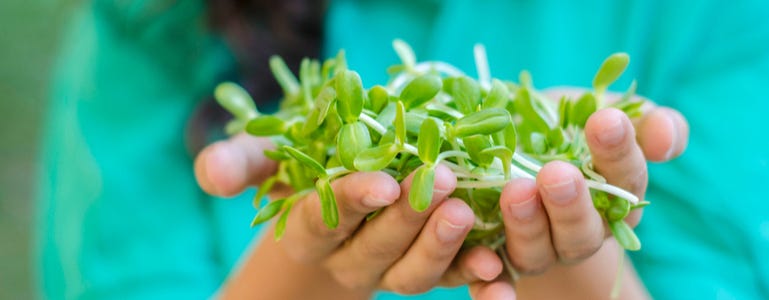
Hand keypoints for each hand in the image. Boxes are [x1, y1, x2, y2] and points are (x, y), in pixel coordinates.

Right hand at [194, 134, 503, 297]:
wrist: (336, 188)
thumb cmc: (299, 163)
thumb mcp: (270, 154)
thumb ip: (240, 162)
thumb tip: (209, 174)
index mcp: (309, 229)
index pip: (325, 220)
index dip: (353, 203)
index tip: (384, 182)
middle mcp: (348, 257)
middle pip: (375, 249)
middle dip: (407, 219)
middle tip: (440, 178)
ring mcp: (388, 267)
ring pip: (411, 274)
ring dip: (440, 248)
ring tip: (466, 212)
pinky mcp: (426, 267)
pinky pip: (448, 281)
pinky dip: (471, 275)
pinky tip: (495, 266)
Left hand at [468, 89, 689, 298]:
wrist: (508, 140)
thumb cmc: (564, 125)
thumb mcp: (599, 112)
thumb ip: (644, 122)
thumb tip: (666, 138)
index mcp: (617, 200)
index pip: (626, 180)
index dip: (618, 153)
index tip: (606, 120)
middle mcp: (581, 234)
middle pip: (583, 232)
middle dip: (571, 205)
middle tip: (557, 174)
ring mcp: (538, 250)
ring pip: (537, 252)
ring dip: (527, 226)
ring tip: (516, 191)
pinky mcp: (496, 259)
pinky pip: (494, 279)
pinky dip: (488, 280)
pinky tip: (481, 265)